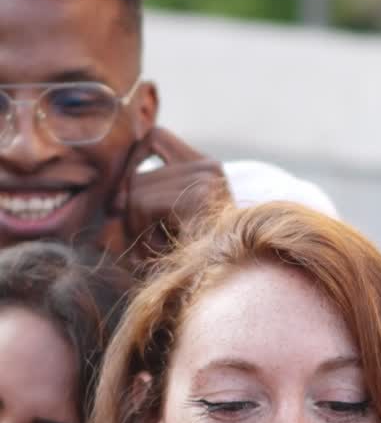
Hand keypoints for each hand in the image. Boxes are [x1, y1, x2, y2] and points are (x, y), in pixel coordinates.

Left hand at [111, 127, 229, 262]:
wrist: (229, 285)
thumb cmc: (195, 263)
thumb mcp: (165, 226)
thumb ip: (137, 209)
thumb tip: (110, 203)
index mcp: (209, 168)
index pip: (155, 138)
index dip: (132, 161)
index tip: (123, 198)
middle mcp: (210, 168)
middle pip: (139, 175)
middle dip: (131, 216)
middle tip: (144, 247)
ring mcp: (207, 180)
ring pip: (136, 192)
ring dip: (137, 229)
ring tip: (158, 251)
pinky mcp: (198, 198)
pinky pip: (142, 204)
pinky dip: (142, 231)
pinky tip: (162, 248)